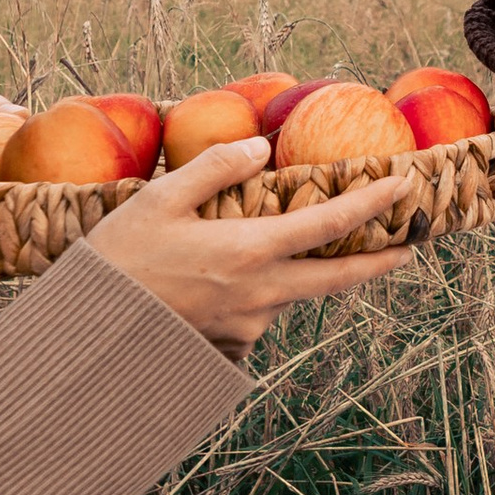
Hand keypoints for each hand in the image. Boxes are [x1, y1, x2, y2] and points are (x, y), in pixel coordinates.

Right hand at [83, 137, 414, 351]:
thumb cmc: (118, 261)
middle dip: (378, 260)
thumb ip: (215, 168)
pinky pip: (254, 316)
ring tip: (239, 253)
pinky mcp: (231, 349)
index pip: (330, 225)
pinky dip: (247, 298)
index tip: (404, 186)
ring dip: (286, 273)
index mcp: (250, 251)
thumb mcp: (160, 200)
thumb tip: (259, 145)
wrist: (86, 336)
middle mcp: (261, 295)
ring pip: (287, 293)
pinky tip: (207, 287)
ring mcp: (249, 328)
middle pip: (338, 278)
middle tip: (407, 246)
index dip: (373, 204)